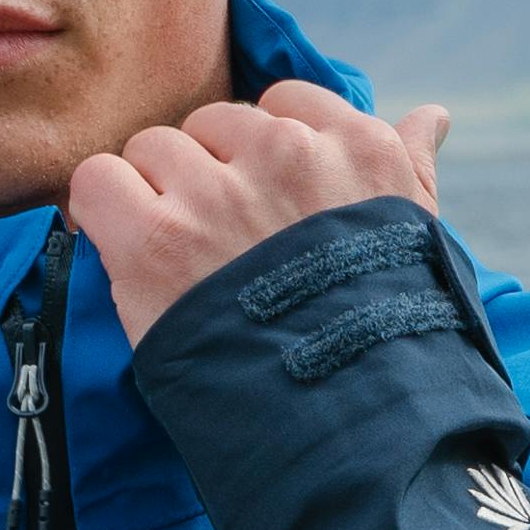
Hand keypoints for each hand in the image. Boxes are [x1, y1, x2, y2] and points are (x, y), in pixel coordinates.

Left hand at [59, 80, 448, 341]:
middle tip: (221, 243)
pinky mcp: (156, 237)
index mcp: (359, 148)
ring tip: (181, 259)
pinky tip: (127, 251)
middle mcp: (288, 154)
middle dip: (208, 174)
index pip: (284, 103)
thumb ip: (411, 166)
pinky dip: (101, 212)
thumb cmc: (387, 335)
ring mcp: (219, 193)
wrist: (347, 426)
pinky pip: (99, 180)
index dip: (261, 150)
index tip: (263, 199)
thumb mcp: (416, 238)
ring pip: (153, 148)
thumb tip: (431, 114)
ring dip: (156, 195)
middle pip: (212, 124)